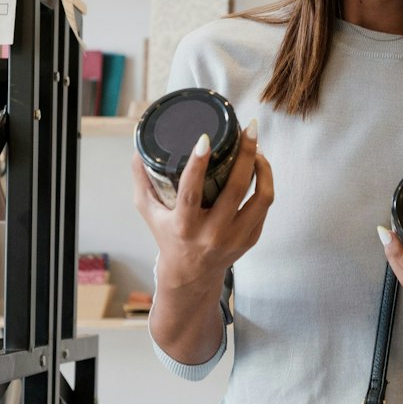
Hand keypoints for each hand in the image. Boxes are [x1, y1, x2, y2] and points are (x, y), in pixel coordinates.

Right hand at [131, 118, 274, 294]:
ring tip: (256, 148)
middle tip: (248, 129)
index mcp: (185, 227)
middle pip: (236, 190)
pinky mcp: (250, 239)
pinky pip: (264, 206)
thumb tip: (138, 149)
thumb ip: (143, 181)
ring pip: (262, 198)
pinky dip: (265, 183)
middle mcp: (212, 234)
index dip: (198, 165)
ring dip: (263, 168)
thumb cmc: (168, 236)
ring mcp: (235, 238)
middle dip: (246, 154)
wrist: (191, 274)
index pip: (191, 193)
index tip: (205, 138)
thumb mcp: (149, 212)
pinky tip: (258, 168)